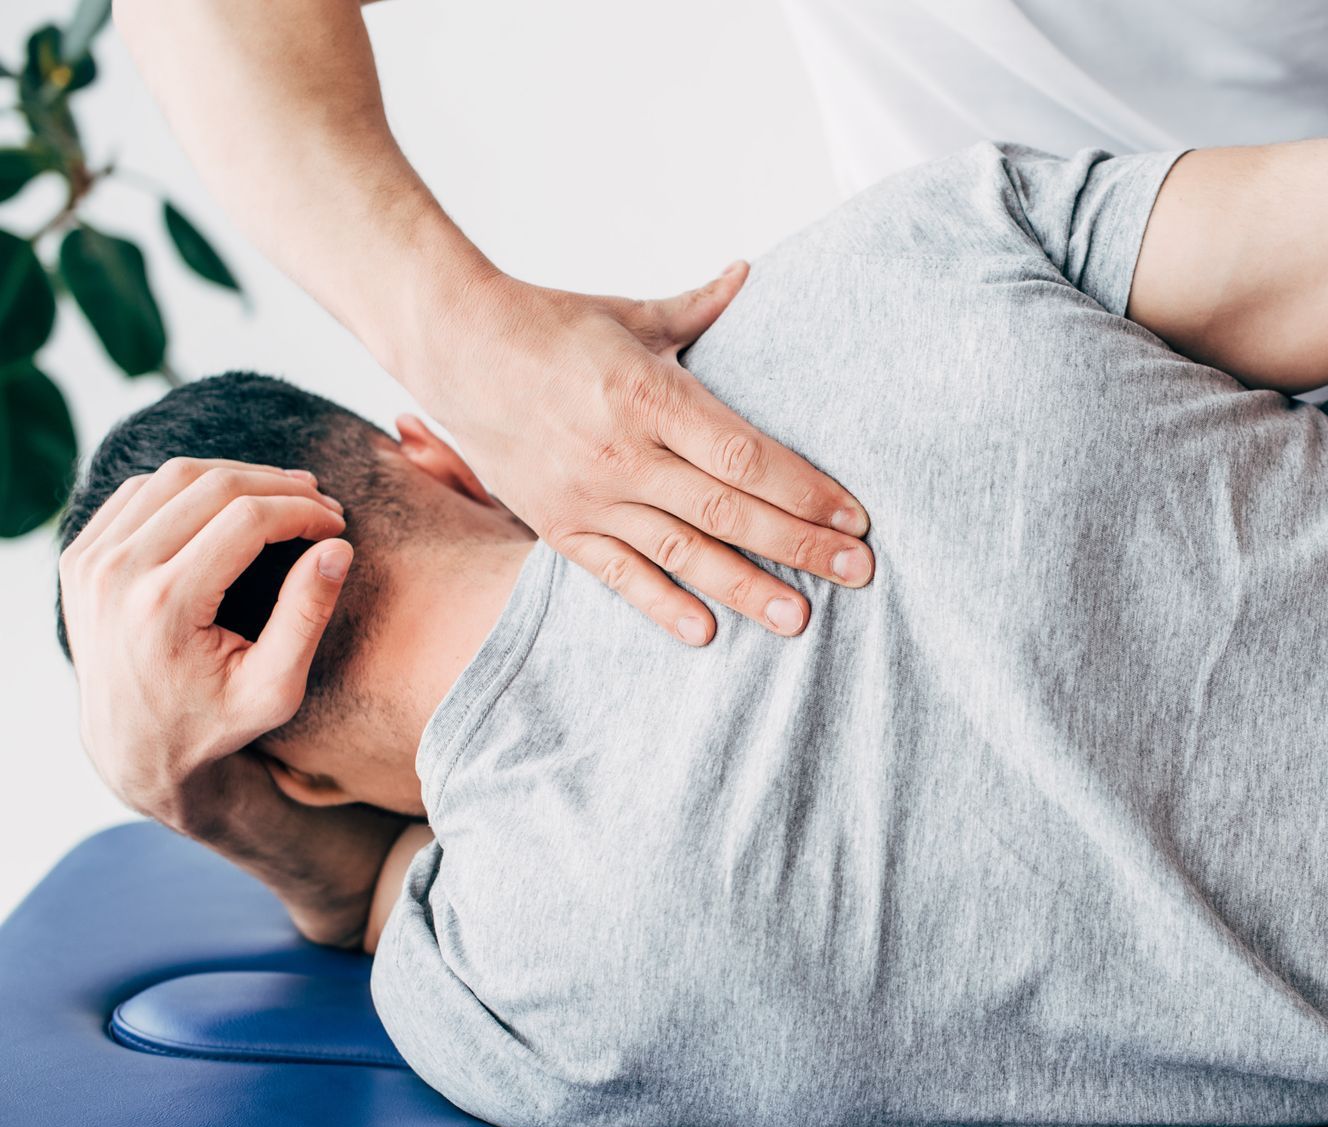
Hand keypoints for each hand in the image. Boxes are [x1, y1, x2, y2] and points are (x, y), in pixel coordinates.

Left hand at [58, 458, 351, 824]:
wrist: (132, 746)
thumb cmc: (213, 723)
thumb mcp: (275, 689)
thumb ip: (307, 616)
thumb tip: (338, 548)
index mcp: (165, 606)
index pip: (246, 519)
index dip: (303, 512)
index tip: (337, 525)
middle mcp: (117, 574)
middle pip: (212, 486)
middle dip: (279, 486)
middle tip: (321, 503)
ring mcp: (90, 560)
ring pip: (174, 476)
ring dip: (238, 476)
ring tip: (284, 495)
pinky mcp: (79, 554)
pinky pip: (140, 491)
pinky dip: (191, 486)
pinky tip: (229, 504)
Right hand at [409, 263, 873, 644]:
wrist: (449, 345)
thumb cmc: (549, 323)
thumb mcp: (631, 313)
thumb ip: (701, 307)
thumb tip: (751, 273)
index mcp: (649, 394)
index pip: (746, 456)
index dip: (807, 490)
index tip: (856, 515)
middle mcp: (622, 453)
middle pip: (729, 512)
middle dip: (801, 546)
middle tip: (859, 572)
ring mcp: (588, 495)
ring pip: (682, 554)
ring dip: (746, 588)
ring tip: (800, 618)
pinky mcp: (558, 525)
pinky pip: (618, 575)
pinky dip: (662, 606)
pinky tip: (707, 632)